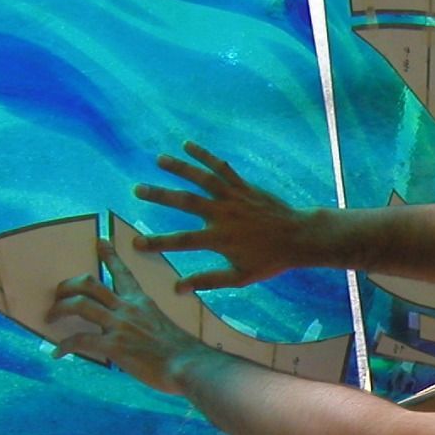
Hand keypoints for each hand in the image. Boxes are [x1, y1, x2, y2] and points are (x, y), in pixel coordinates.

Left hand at [50, 238, 216, 394]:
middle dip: (67, 286)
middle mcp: (127, 308)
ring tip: (50, 318)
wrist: (188, 365)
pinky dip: (64, 346)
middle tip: (58, 295)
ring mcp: (119, 325)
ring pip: (79, 305)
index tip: (100, 240)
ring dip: (59, 309)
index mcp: (141, 301)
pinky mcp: (113, 345)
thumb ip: (143, 324)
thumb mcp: (161, 327)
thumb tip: (133, 334)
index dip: (109, 255)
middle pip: (89, 284)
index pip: (123, 273)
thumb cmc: (181, 351)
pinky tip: (57, 353)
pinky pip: (79, 340)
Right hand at [132, 141, 314, 292]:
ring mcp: (234, 197)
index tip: (135, 243)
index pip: (181, 241)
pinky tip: (188, 145)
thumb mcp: (240, 277)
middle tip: (137, 190)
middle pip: (186, 202)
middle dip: (160, 195)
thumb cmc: (270, 260)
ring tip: (159, 160)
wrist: (299, 237)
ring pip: (203, 179)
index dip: (157, 243)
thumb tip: (178, 289)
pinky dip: (205, 155)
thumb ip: (208, 280)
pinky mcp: (244, 186)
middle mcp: (223, 214)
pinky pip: (222, 168)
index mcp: (219, 239)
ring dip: (180, 168)